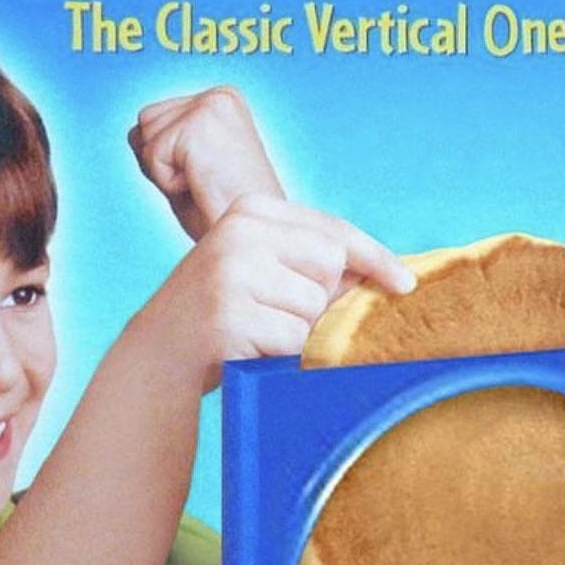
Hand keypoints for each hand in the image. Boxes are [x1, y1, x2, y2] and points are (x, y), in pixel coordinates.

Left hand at [129, 87, 284, 241]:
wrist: (252, 240)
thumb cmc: (225, 213)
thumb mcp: (189, 169)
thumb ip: (161, 144)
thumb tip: (133, 132)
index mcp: (223, 101)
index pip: (158, 118)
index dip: (168, 159)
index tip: (204, 176)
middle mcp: (220, 96)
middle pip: (146, 120)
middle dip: (162, 162)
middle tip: (202, 183)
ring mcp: (211, 106)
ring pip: (144, 135)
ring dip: (165, 172)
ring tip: (203, 183)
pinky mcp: (200, 124)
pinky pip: (152, 156)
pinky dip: (168, 183)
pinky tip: (202, 186)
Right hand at [139, 193, 413, 391]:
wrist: (160, 352)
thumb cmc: (225, 311)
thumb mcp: (263, 269)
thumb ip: (314, 264)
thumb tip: (385, 276)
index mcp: (250, 210)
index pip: (333, 231)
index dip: (375, 258)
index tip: (405, 283)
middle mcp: (239, 232)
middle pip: (331, 266)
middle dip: (321, 300)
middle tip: (279, 314)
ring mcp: (231, 272)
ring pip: (314, 307)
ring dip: (299, 331)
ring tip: (259, 330)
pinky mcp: (229, 314)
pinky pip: (293, 340)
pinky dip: (283, 354)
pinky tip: (250, 348)